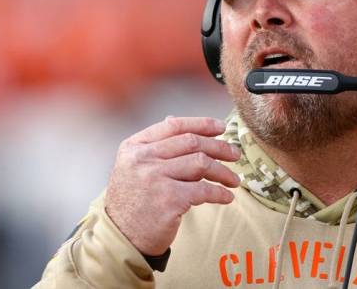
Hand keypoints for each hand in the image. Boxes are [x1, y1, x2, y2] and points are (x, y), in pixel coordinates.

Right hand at [104, 116, 240, 255]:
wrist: (121, 238)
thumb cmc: (133, 200)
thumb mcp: (134, 167)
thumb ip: (154, 145)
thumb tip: (173, 118)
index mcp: (134, 146)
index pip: (174, 126)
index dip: (201, 124)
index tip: (222, 128)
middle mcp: (142, 159)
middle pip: (192, 142)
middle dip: (219, 147)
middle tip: (235, 154)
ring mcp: (155, 179)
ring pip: (201, 164)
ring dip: (223, 172)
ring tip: (234, 180)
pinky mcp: (168, 200)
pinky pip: (204, 191)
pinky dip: (220, 193)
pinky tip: (227, 197)